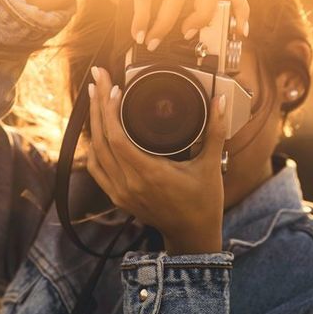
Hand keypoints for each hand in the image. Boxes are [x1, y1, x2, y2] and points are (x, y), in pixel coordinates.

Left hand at [85, 66, 226, 253]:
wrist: (192, 234)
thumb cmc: (203, 202)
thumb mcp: (211, 165)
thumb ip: (215, 131)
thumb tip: (219, 102)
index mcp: (150, 174)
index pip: (117, 138)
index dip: (111, 111)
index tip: (115, 88)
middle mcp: (129, 184)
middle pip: (101, 139)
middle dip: (97, 106)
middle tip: (98, 79)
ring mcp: (120, 192)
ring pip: (95, 153)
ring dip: (93, 124)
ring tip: (95, 97)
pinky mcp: (117, 197)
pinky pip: (96, 168)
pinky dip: (94, 147)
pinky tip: (97, 130)